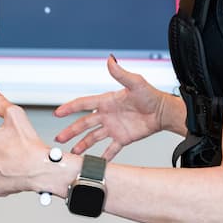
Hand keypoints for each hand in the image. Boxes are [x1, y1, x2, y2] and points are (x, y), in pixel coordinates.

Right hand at [53, 55, 170, 159]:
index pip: (84, 104)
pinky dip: (103, 156)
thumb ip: (121, 73)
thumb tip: (111, 59)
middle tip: (60, 137)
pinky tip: (95, 162)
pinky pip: (110, 149)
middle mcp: (107, 115)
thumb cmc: (151, 95)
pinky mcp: (122, 138)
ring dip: (82, 144)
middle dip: (71, 130)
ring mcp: (113, 128)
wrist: (163, 112)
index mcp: (107, 101)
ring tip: (73, 152)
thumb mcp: (135, 82)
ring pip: (93, 137)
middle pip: (84, 123)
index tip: (58, 112)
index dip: (70, 108)